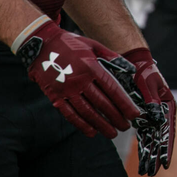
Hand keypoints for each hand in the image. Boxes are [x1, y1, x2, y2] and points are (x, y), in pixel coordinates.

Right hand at [16, 18, 139, 137]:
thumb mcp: (94, 45)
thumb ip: (112, 57)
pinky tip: (92, 131)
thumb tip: (130, 69)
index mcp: (92, 67)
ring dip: (101, 124)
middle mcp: (80, 80)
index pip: (112, 89)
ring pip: (87, 112)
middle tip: (126, 127)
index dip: (124, 103)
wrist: (42, 45)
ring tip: (112, 133)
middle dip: (116, 117)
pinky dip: (81, 124)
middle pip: (102, 103)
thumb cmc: (72, 44)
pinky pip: (70, 114)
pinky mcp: (55, 97)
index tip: (134, 114)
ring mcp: (66, 90)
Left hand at [99, 48, 176, 174]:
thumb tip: (155, 117)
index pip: (168, 131)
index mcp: (167, 105)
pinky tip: (142, 159)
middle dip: (157, 157)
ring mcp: (154, 115)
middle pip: (161, 139)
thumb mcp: (148, 83)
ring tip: (146, 172)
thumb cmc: (143, 71)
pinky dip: (144, 147)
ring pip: (153, 139)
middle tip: (153, 173)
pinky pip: (145, 134)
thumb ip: (151, 99)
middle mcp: (162, 113)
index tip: (165, 163)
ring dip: (150, 155)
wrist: (136, 62)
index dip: (167, 148)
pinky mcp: (144, 116)